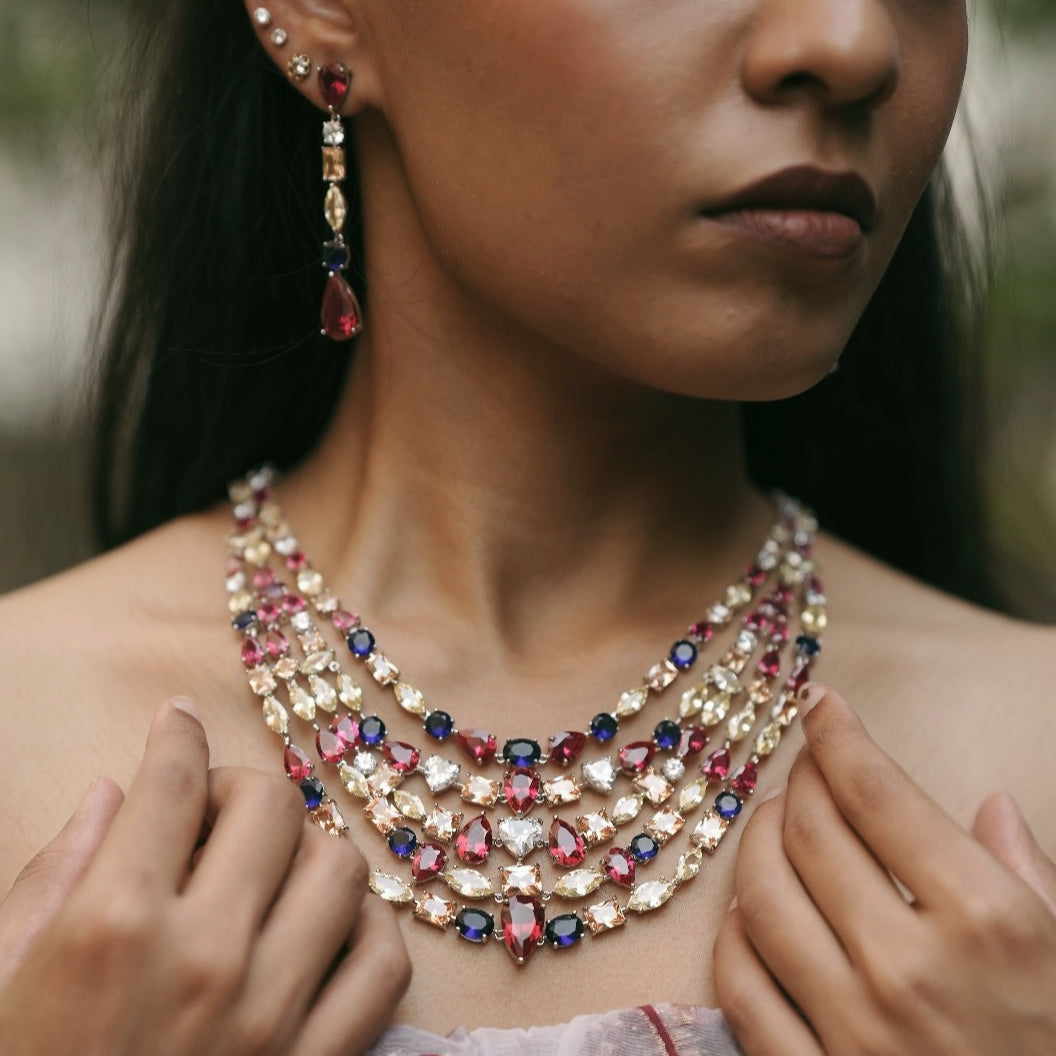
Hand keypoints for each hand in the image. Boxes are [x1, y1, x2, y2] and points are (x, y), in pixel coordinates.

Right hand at [0, 699, 410, 1055]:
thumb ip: (52, 876)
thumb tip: (108, 792)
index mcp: (110, 927)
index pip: (172, 782)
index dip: (176, 735)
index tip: (178, 720)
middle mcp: (203, 958)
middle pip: (271, 807)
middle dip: (243, 789)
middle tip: (216, 813)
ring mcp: (271, 1018)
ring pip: (341, 868)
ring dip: (309, 850)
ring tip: (272, 869)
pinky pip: (385, 965)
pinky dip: (366, 929)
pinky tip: (327, 929)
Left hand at [713, 685, 1055, 1055]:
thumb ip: (1030, 873)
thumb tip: (989, 804)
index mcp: (989, 921)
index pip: (877, 790)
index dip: (839, 732)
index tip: (820, 704)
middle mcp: (912, 966)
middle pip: (810, 828)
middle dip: (799, 778)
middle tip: (803, 765)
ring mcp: (854, 1029)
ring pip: (762, 894)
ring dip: (756, 842)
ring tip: (775, 822)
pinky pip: (741, 984)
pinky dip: (734, 933)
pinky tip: (749, 910)